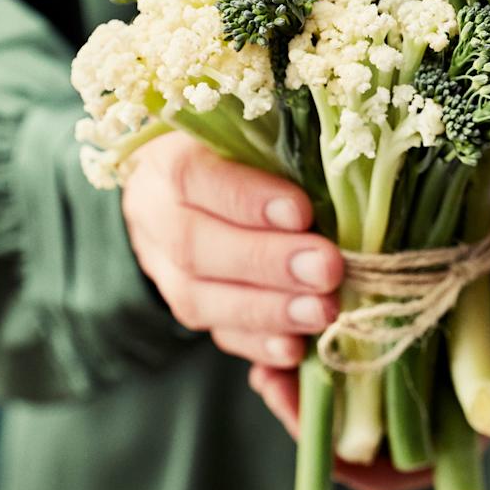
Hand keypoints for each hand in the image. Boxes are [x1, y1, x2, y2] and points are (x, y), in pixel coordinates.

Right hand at [122, 133, 343, 368]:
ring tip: (323, 312)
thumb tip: (335, 184)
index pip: (194, 177)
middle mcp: (154, 217)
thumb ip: (283, 152)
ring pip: (201, 300)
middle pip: (196, 247)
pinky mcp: (191, 310)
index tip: (301, 211)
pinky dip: (258, 347)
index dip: (247, 199)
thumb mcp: (252, 135)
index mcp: (166, 160)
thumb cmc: (240, 153)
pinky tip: (294, 354)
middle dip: (268, 263)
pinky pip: (218, 336)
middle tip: (327, 270)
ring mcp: (165, 270)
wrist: (190, 191)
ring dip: (268, 312)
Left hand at [246, 132, 489, 489]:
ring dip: (298, 376)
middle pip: (374, 425)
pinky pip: (317, 309)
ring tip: (267, 362)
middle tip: (280, 388)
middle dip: (321, 421)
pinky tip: (268, 309)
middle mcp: (440, 342)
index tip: (348, 451)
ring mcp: (401, 303)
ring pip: (340, 372)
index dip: (390, 466)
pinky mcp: (366, 258)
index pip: (438, 449)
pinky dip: (289, 318)